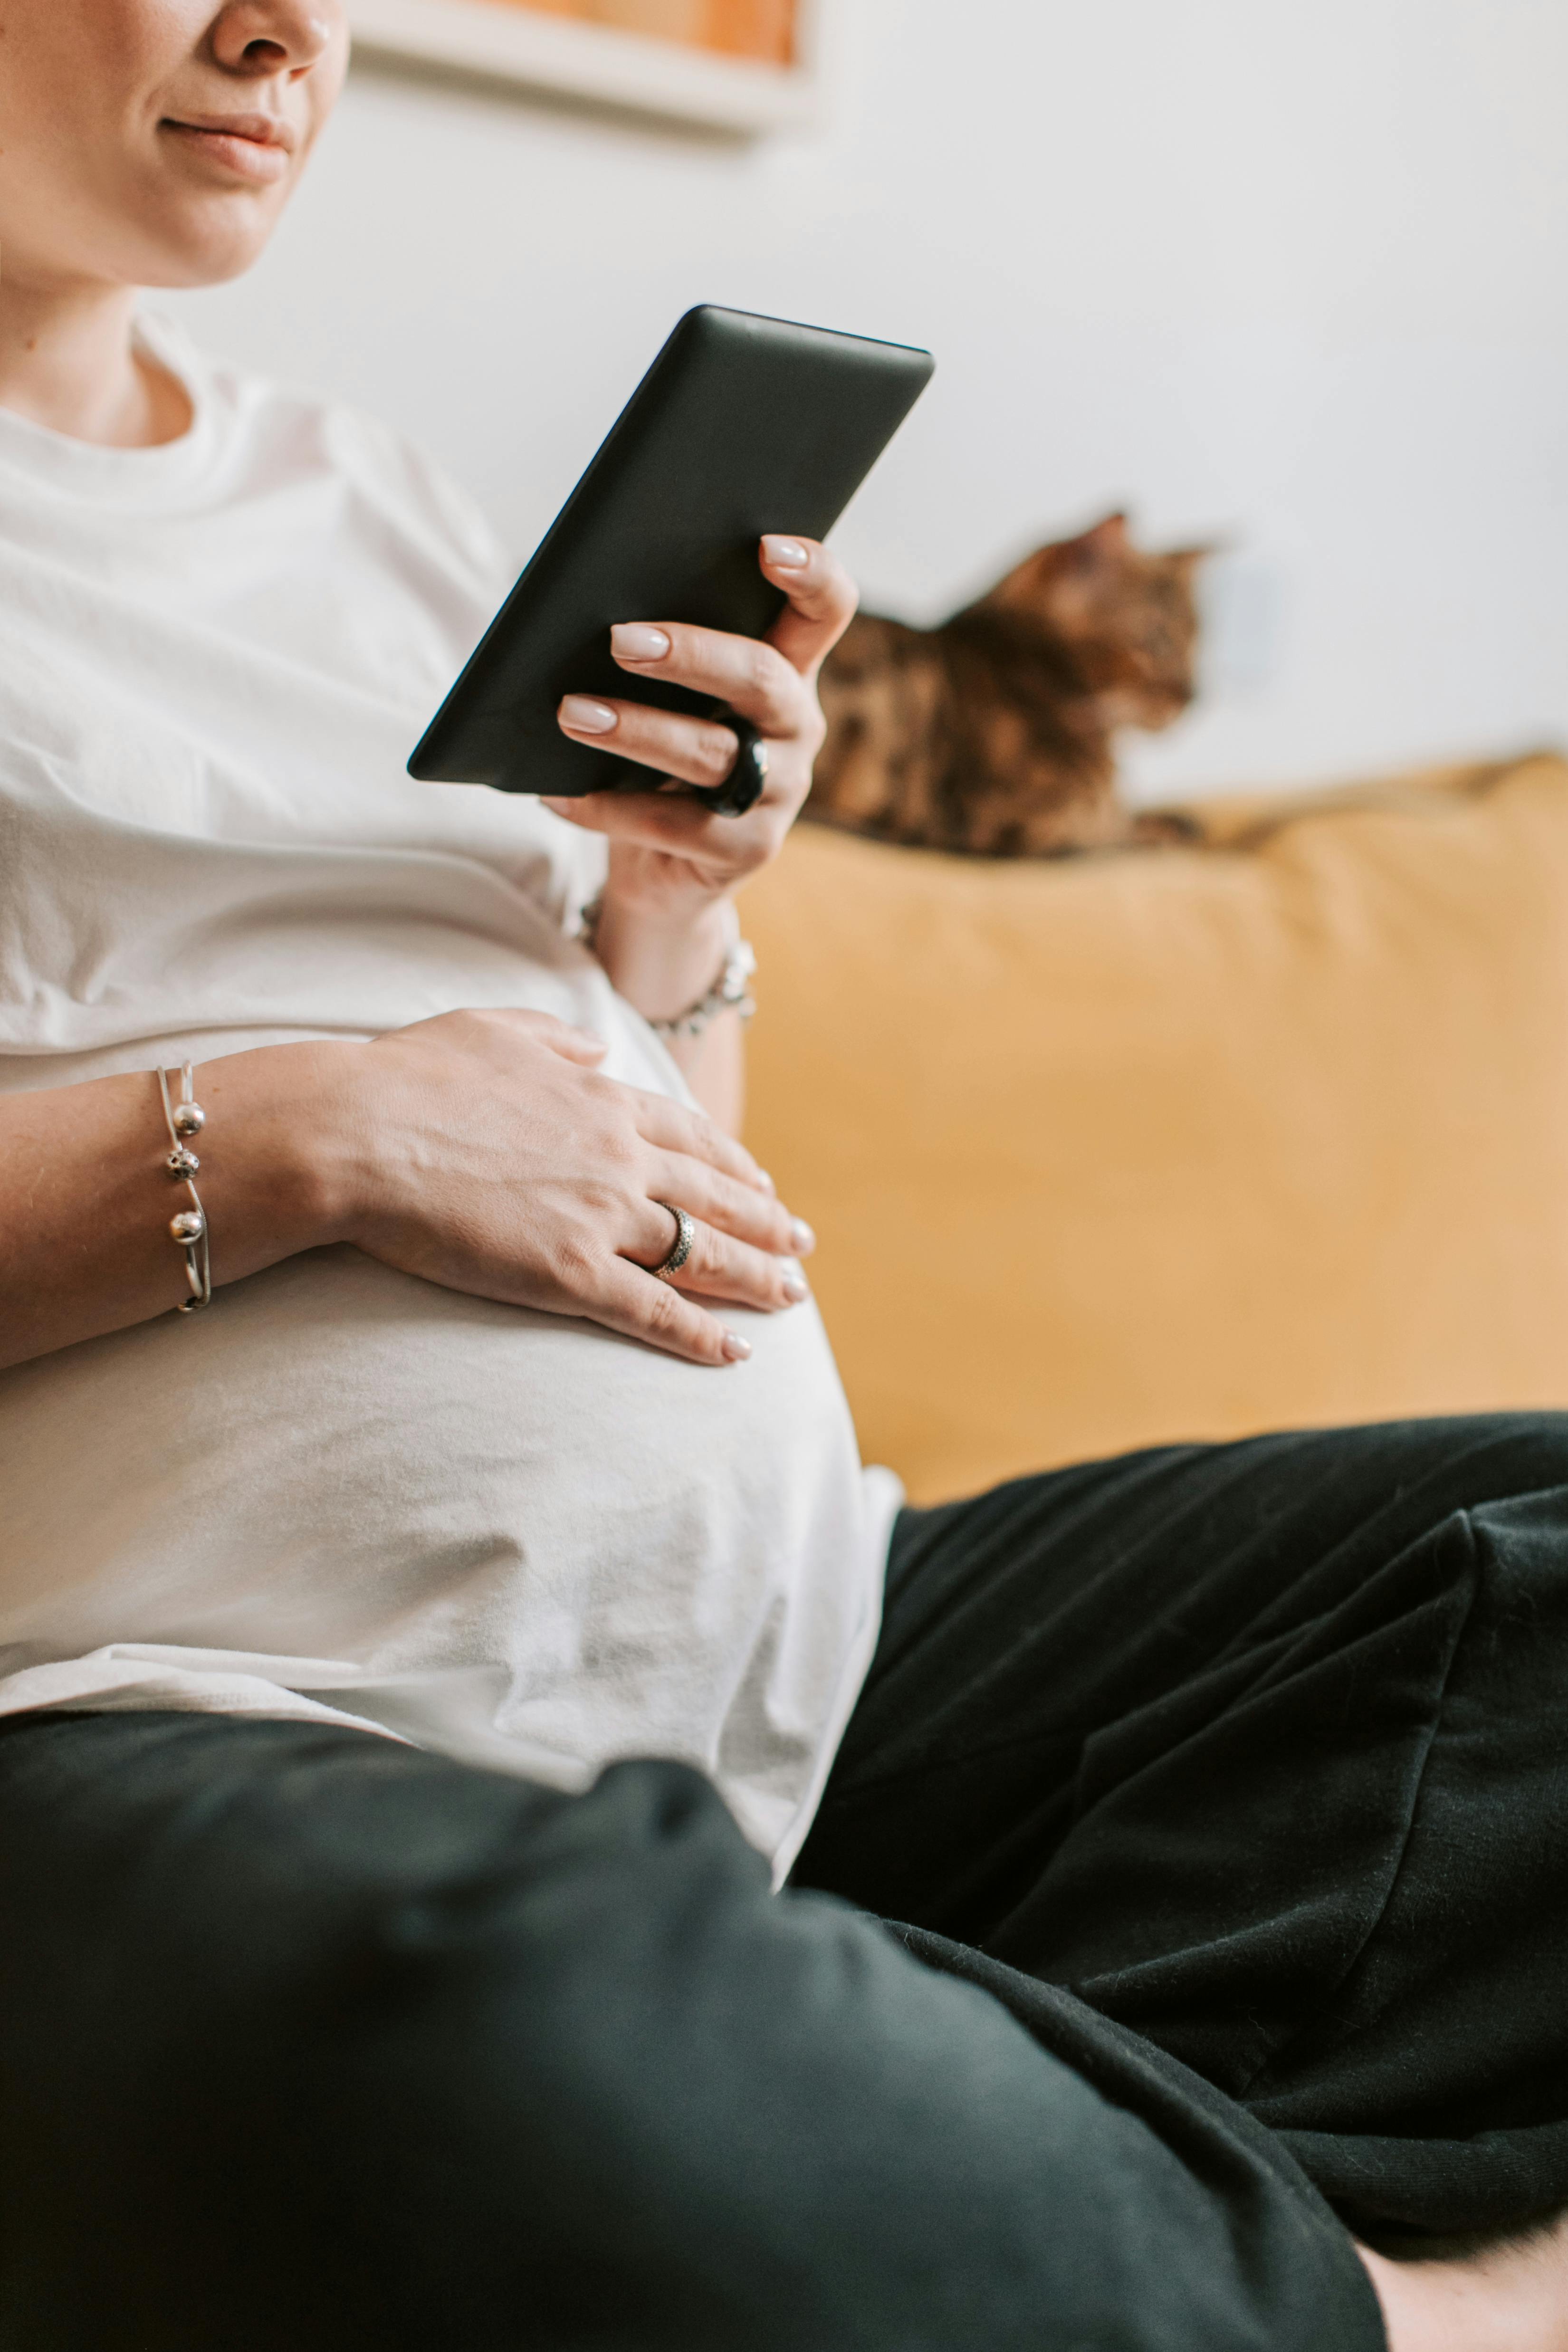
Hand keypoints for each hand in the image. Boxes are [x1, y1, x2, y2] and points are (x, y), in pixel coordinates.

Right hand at [338, 1007, 813, 1366]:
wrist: (359, 1132)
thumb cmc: (409, 1076)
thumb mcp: (494, 1029)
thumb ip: (555, 1039)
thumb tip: (595, 1049)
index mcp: (601, 1099)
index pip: (691, 1138)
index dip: (735, 1165)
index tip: (763, 1184)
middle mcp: (619, 1156)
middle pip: (715, 1196)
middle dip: (767, 1223)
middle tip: (802, 1245)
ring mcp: (600, 1216)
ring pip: (702, 1253)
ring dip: (756, 1278)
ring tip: (791, 1298)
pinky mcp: (570, 1273)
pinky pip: (655, 1311)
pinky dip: (702, 1334)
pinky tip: (736, 1353)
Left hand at [544, 534, 857, 924]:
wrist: (666, 867)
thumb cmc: (659, 757)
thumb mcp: (668, 698)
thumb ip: (657, 653)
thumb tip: (583, 606)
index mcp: (787, 668)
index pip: (825, 609)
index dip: (811, 573)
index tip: (767, 546)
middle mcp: (796, 725)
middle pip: (760, 676)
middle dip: (690, 653)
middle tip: (619, 639)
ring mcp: (779, 791)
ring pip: (713, 753)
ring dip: (636, 730)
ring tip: (572, 713)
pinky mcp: (749, 848)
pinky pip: (675, 825)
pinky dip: (608, 807)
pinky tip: (558, 794)